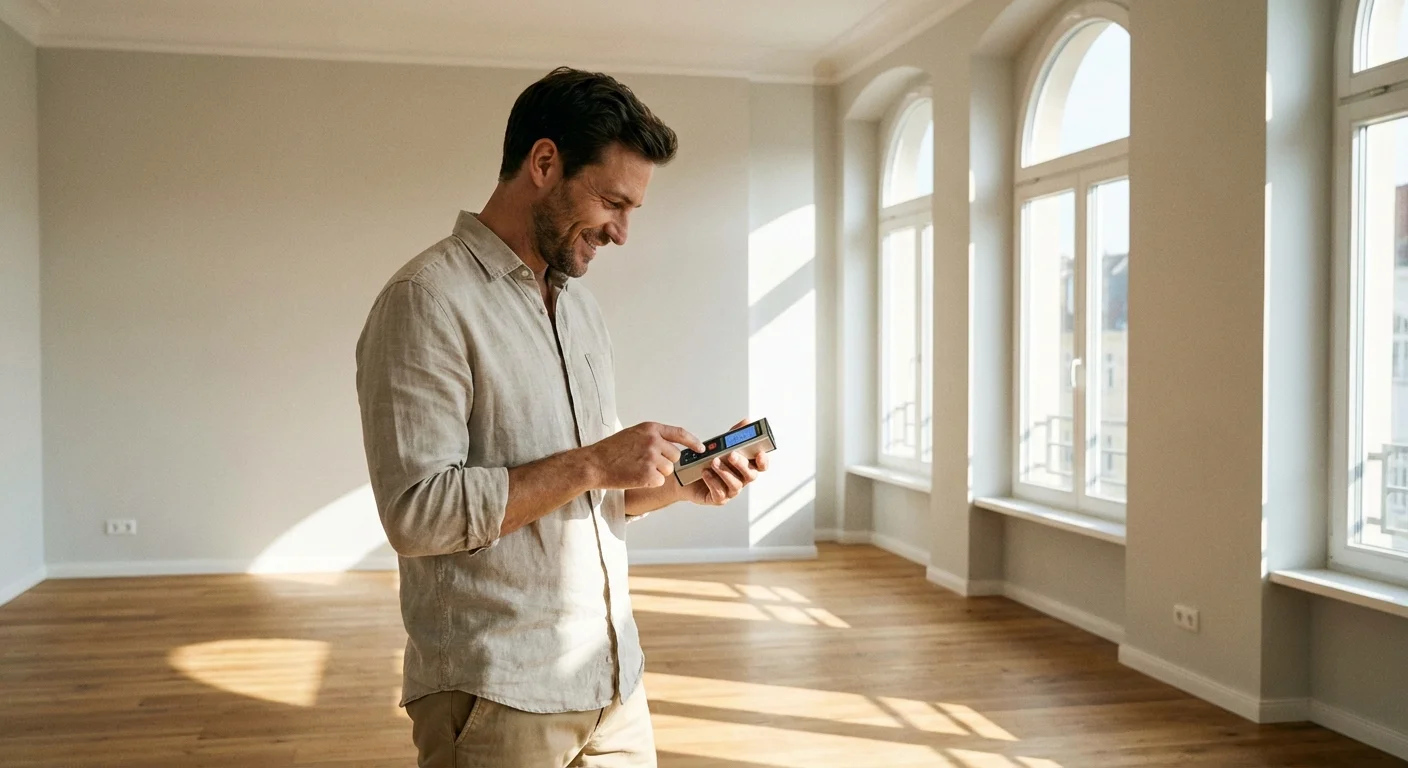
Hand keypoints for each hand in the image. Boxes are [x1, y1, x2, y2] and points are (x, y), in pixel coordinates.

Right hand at [587, 422, 703, 489]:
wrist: (593, 464)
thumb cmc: (611, 450)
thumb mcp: (633, 434)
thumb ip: (653, 437)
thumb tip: (671, 445)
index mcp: (650, 428)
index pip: (679, 433)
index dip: (693, 441)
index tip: (701, 448)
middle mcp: (653, 441)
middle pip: (675, 456)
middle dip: (665, 462)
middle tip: (646, 464)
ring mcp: (651, 457)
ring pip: (668, 470)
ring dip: (657, 473)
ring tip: (638, 469)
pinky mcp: (648, 474)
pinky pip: (660, 481)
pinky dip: (650, 482)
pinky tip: (636, 477)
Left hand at [682, 418, 770, 505]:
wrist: (684, 476)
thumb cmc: (705, 461)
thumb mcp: (719, 446)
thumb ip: (733, 435)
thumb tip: (746, 422)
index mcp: (745, 466)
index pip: (761, 465)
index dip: (763, 461)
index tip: (760, 453)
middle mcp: (741, 479)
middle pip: (750, 475)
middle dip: (741, 464)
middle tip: (731, 455)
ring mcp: (730, 491)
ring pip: (735, 484)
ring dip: (725, 472)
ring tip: (713, 462)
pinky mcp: (718, 499)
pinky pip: (720, 493)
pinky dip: (713, 482)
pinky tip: (705, 473)